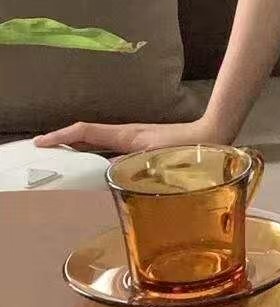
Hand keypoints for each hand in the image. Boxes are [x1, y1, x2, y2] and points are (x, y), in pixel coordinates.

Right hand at [32, 115, 230, 156]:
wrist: (214, 135)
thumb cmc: (189, 149)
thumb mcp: (159, 161)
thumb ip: (132, 168)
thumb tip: (108, 174)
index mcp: (126, 135)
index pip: (85, 131)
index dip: (61, 137)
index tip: (40, 143)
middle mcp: (127, 134)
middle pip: (88, 135)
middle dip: (64, 143)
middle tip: (43, 153)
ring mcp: (136, 139)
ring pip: (100, 142)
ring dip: (80, 149)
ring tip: (62, 161)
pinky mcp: (145, 146)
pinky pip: (113, 149)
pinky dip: (98, 154)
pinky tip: (96, 167)